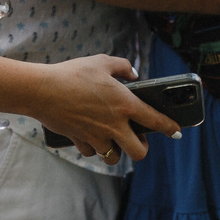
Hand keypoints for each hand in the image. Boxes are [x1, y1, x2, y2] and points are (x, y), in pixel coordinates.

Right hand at [24, 55, 173, 162]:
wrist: (42, 90)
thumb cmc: (73, 73)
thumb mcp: (101, 62)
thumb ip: (122, 66)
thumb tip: (132, 72)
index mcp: (124, 104)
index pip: (155, 120)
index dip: (170, 128)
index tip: (176, 132)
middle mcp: (114, 125)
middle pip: (139, 152)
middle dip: (141, 149)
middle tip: (137, 140)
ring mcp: (97, 136)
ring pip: (114, 157)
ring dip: (116, 151)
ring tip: (113, 140)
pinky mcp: (80, 140)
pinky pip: (91, 152)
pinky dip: (93, 147)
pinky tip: (90, 136)